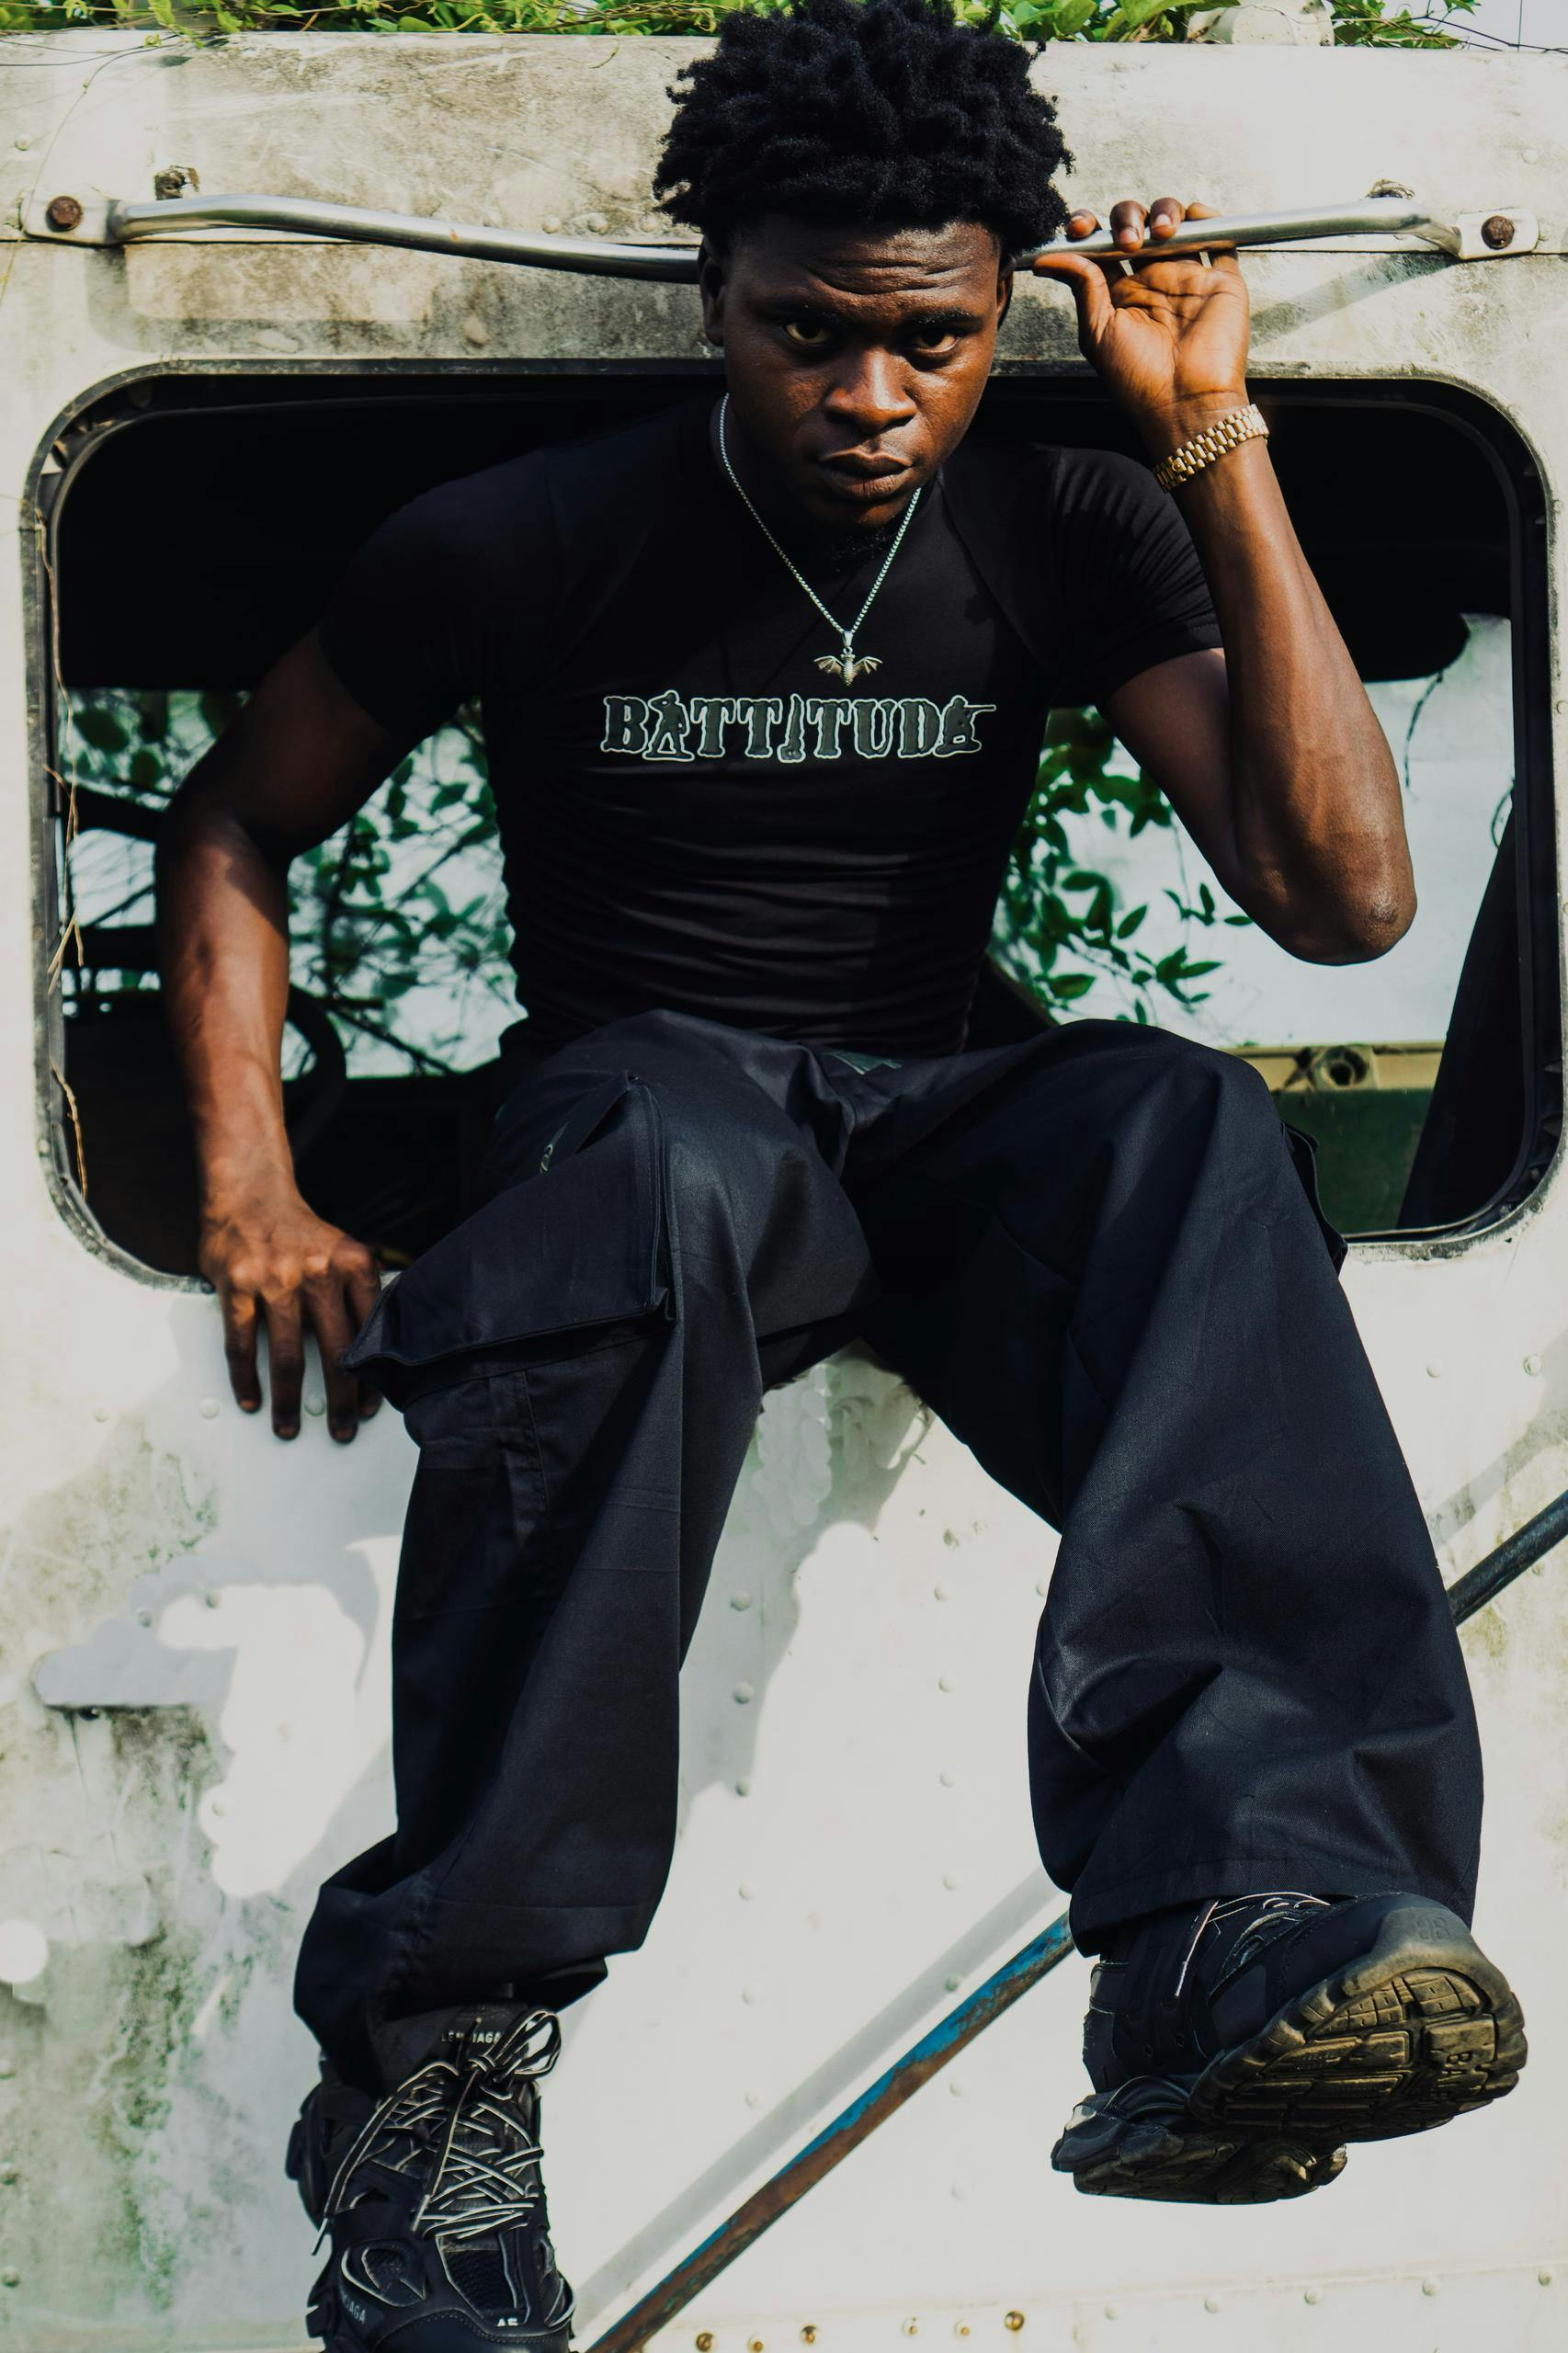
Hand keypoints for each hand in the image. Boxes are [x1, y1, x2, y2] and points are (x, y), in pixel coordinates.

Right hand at [200, 1184, 382, 1442]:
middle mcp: (319, 1272)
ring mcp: (275, 1279)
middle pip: (336, 1352)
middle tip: (343, 1430)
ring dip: (288, 1401)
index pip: (371, 1333)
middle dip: (341, 1400)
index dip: (374, 1377)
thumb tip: (380, 1349)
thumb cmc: (300, 1233)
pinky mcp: (237, 1285)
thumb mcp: (344, 1251)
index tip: (373, 1407)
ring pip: (287, 1356)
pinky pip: (241, 1344)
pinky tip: (252, 1400)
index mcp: (354, 1264)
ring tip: (289, 1427)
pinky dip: (246, 1378)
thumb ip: (359, 1293)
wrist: (250, 1193)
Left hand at [1033, 198, 1250, 462]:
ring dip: (1163, 211)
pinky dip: (1205, 216)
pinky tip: (1191, 220)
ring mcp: (1187, 277)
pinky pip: (1218, 236)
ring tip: (1159, 234)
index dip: (1089, 227)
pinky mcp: (1221, 280)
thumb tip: (1049, 256)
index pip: (1101, 246)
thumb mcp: (1097, 331)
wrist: (1185, 403)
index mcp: (1120, 294)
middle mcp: (1152, 281)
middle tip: (1127, 242)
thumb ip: (1081, 285)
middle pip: (1136, 225)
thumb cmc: (1137, 379)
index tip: (1079, 228)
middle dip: (1126, 218)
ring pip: (1174, 221)